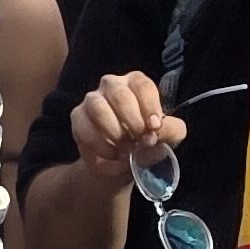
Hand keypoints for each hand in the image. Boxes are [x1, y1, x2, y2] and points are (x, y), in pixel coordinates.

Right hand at [68, 71, 183, 180]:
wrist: (121, 165)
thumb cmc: (146, 143)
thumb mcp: (167, 138)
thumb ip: (171, 130)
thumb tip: (155, 131)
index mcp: (136, 83)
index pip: (142, 85)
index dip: (149, 106)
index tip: (154, 127)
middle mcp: (113, 85)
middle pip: (119, 92)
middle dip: (132, 119)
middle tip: (140, 140)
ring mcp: (93, 99)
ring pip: (98, 107)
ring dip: (114, 131)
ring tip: (126, 149)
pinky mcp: (78, 116)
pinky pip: (83, 126)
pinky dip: (99, 144)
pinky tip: (112, 154)